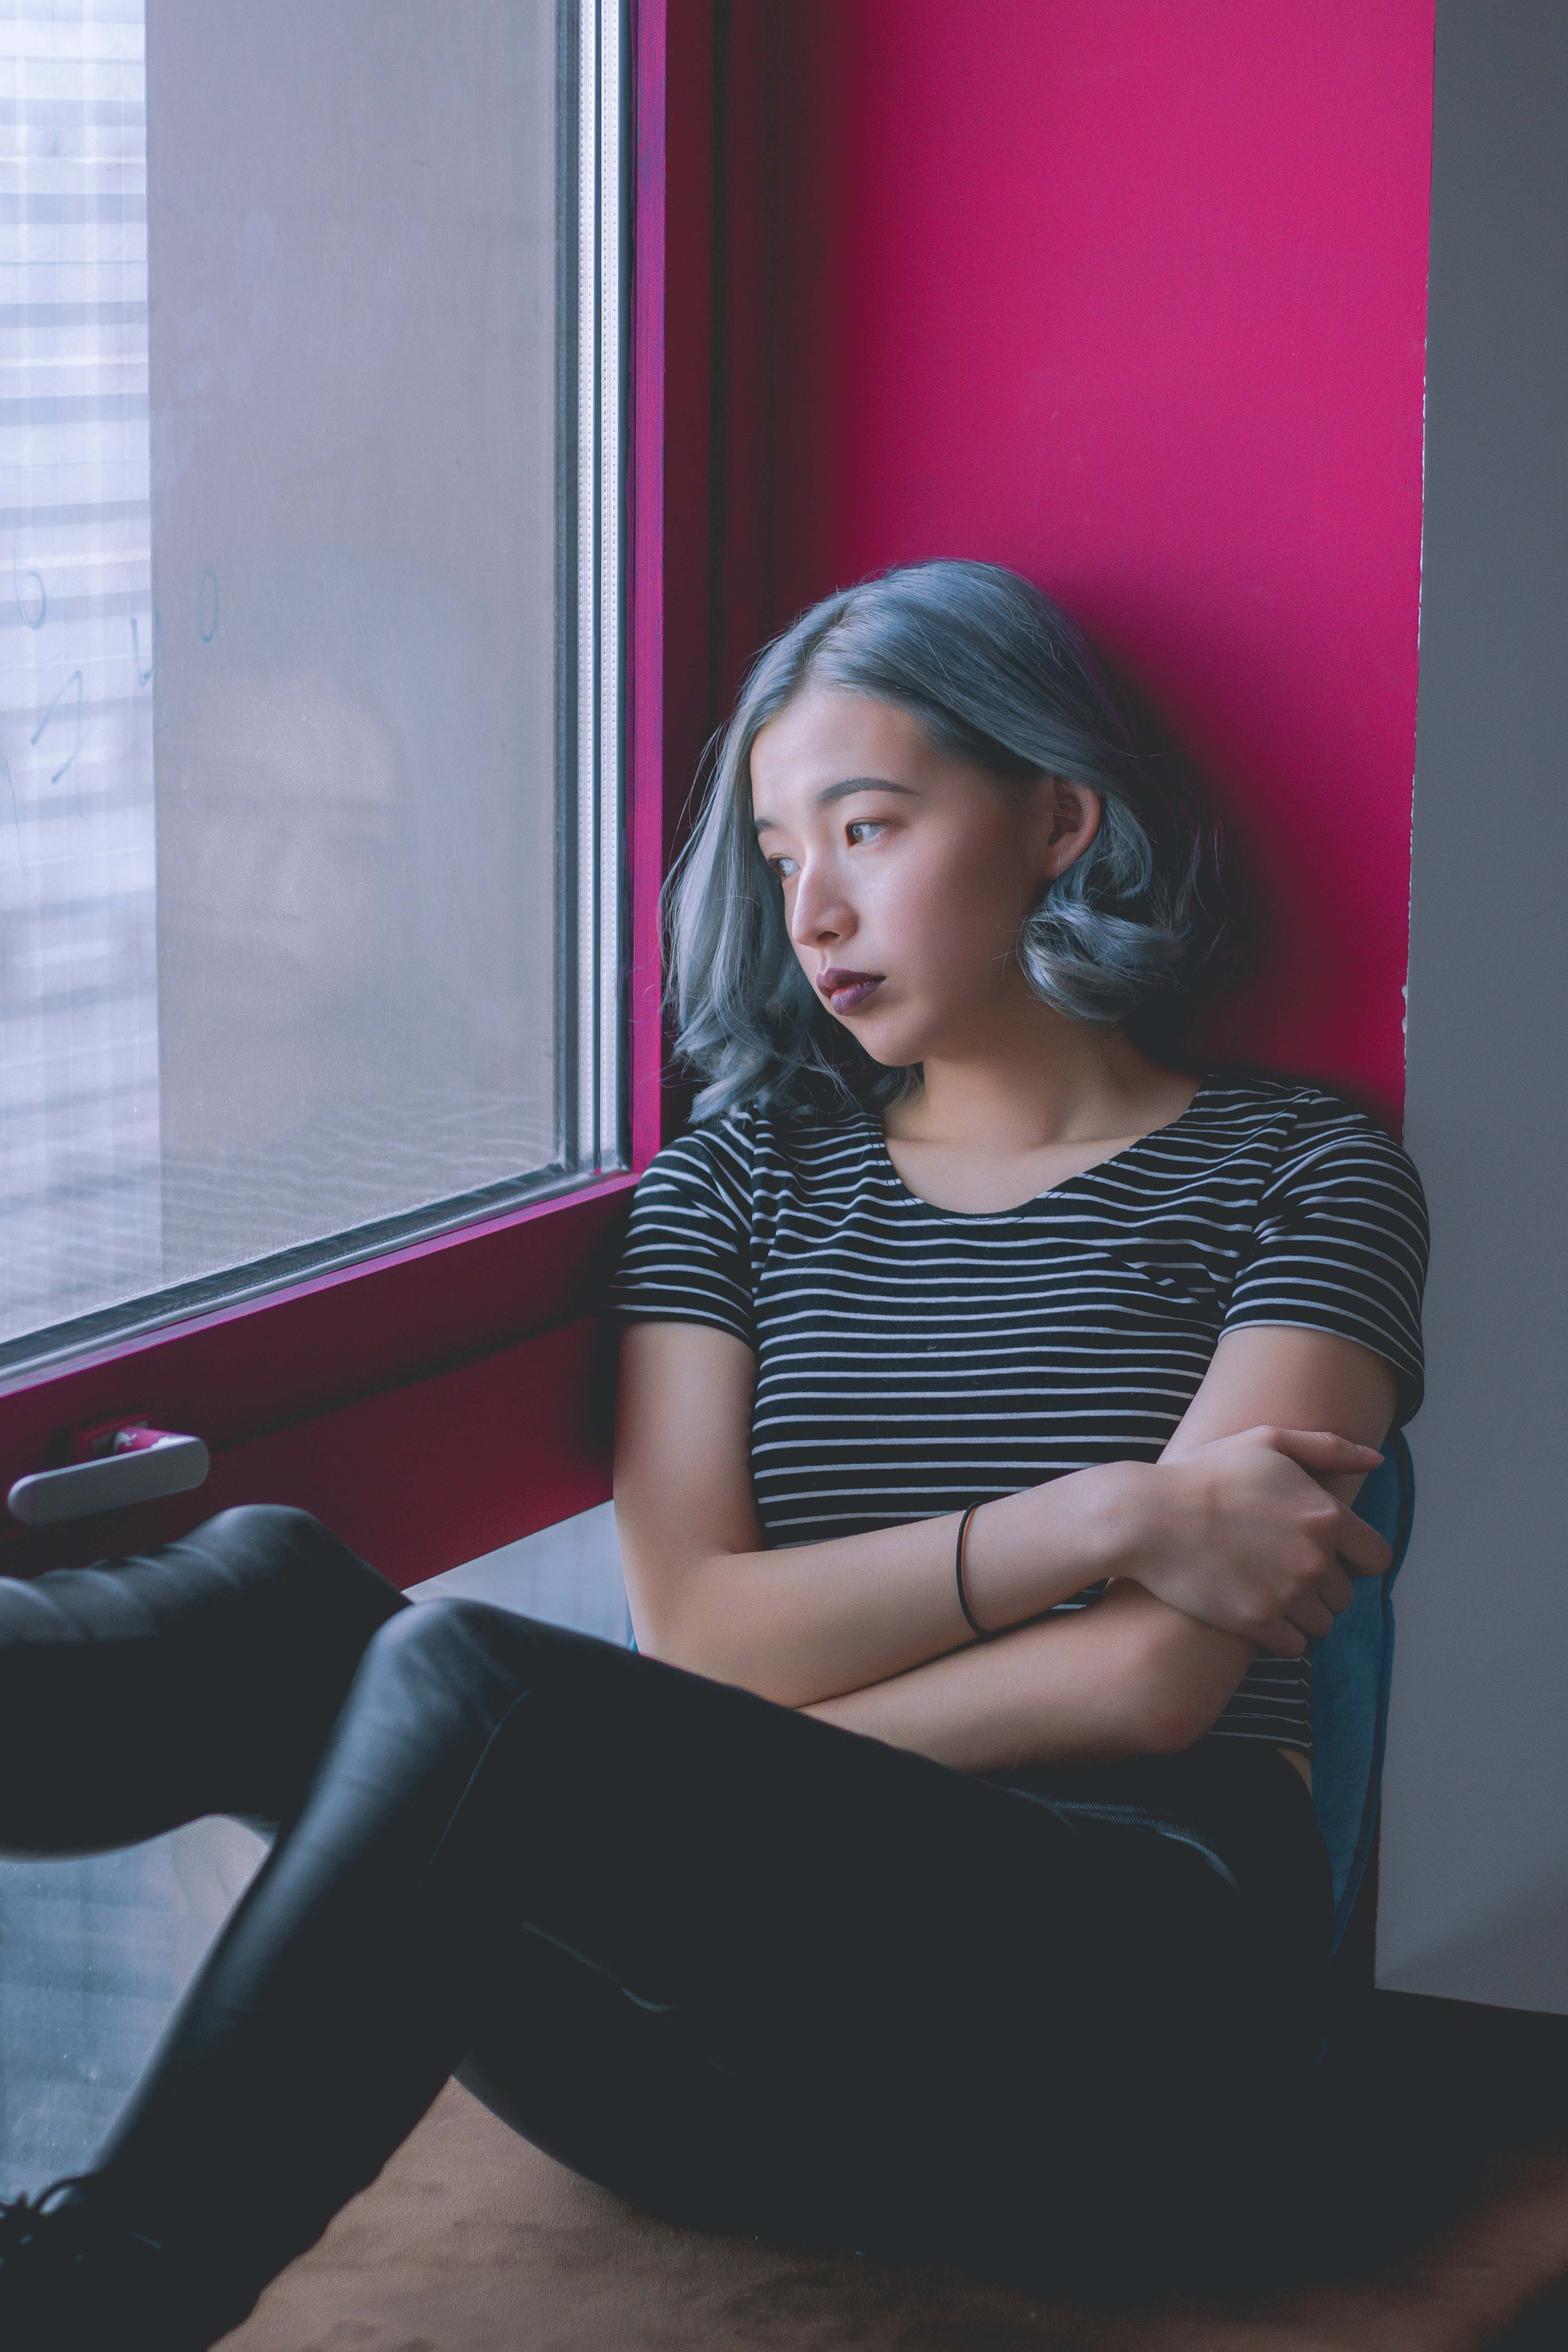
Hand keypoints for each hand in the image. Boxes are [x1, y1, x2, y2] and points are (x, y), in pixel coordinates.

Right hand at [1101, 1426, 1393, 1655]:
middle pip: (1345, 1596)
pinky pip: (1293, 1647)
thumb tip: (1376, 1461)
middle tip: (1283, 1572)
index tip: (1333, 1558)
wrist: (1147, 1518)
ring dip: (1302, 1615)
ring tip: (1268, 1594)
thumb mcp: (1266, 1441)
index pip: (1376, 1558)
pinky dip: (1280, 1636)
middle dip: (1321, 1588)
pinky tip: (1254, 1613)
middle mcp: (1316, 1558)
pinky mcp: (1258, 1623)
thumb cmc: (1204, 1475)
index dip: (1357, 1560)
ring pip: (1322, 1625)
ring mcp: (1288, 1594)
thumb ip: (1329, 1449)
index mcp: (1327, 1516)